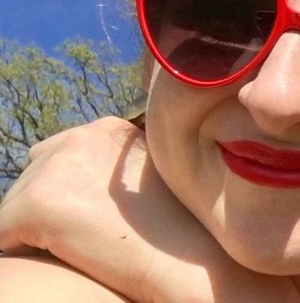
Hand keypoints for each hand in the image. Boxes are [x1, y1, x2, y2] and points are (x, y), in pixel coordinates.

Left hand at [0, 117, 299, 302]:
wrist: (190, 253)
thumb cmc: (181, 222)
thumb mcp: (152, 175)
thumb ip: (122, 165)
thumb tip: (93, 184)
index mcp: (109, 129)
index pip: (62, 152)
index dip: (71, 187)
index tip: (85, 213)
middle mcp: (79, 135)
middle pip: (36, 172)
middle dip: (50, 201)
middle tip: (77, 232)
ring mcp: (56, 166)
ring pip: (18, 202)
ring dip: (37, 225)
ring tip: (73, 247)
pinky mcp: (37, 202)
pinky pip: (3, 233)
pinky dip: (19, 250)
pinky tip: (58, 260)